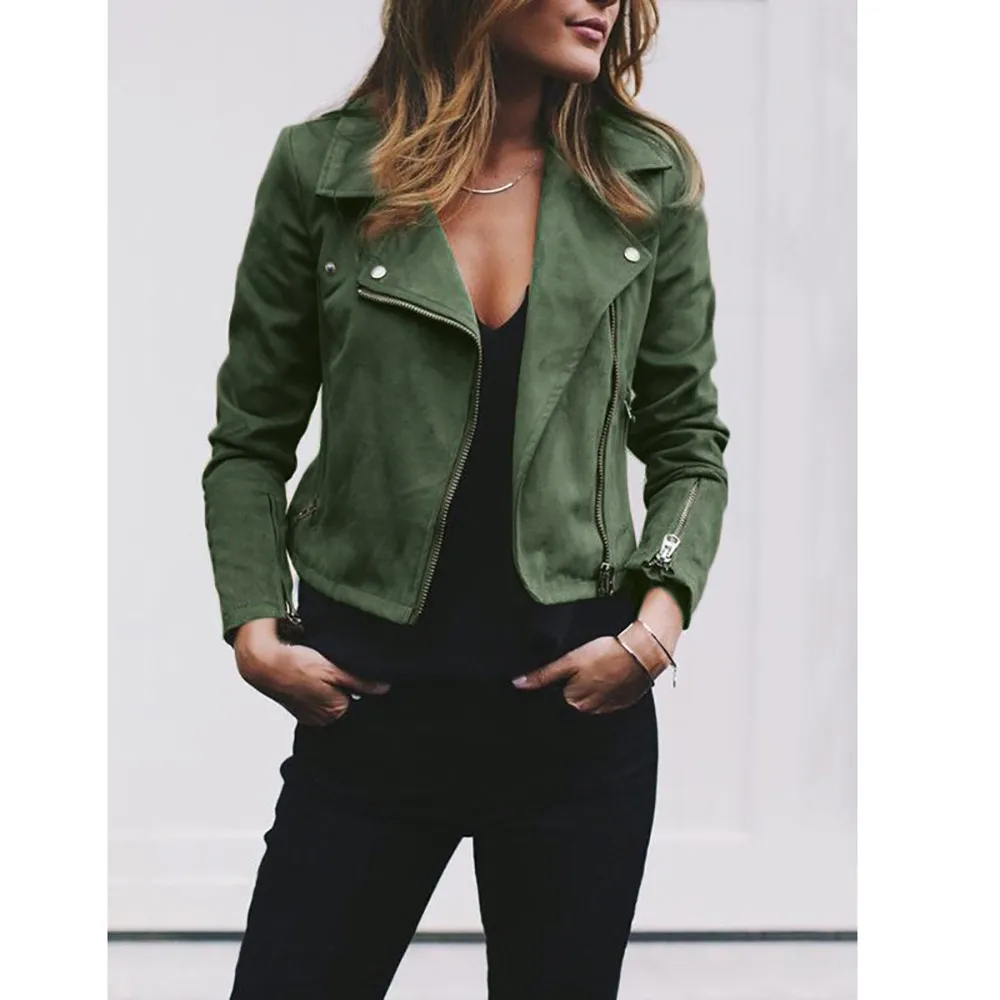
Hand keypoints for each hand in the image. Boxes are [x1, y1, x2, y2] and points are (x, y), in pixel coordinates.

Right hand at [234, 619, 390, 725]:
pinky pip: (314, 695)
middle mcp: (321, 719)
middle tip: (329, 666)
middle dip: (341, 683)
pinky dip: (314, 684)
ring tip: (316, 668)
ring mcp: (307, 713)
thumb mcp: (333, 669)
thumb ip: (360, 681)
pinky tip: (307, 673)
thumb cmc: (295, 664)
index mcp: (333, 712)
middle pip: (344, 697)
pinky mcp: (297, 705)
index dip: (354, 680)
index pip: (358, 696)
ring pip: (329, 695)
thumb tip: (384, 688)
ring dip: (327, 682)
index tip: (345, 668)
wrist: (261, 662)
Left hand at [511, 635, 651, 713]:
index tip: (566, 674)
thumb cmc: (606, 654)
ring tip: (596, 670)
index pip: (557, 698)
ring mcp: (609, 707)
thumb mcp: (570, 661)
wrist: (642, 652)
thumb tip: (517, 684)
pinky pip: (609, 699)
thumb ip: (544, 675)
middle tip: (582, 668)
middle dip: (574, 686)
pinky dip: (607, 690)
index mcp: (576, 702)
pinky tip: (609, 676)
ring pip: (591, 700)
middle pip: (573, 700)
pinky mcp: (624, 701)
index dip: (559, 684)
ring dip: (591, 689)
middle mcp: (591, 709)